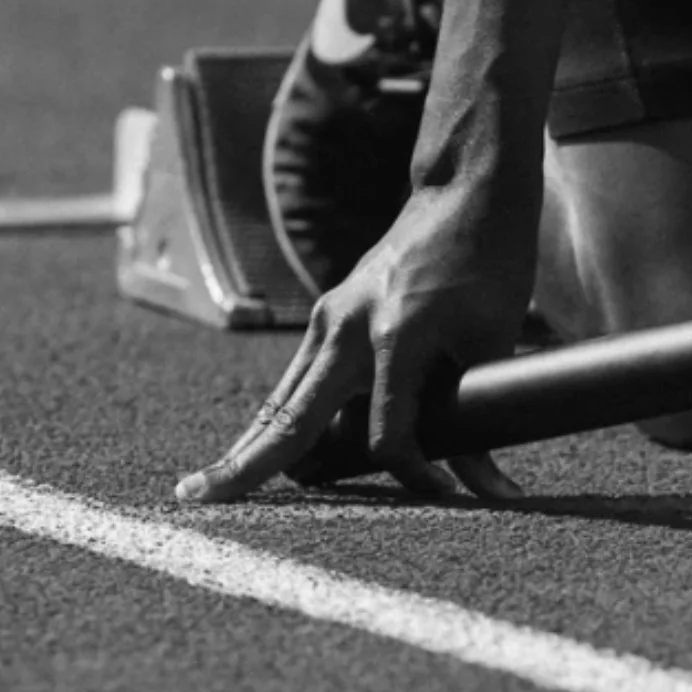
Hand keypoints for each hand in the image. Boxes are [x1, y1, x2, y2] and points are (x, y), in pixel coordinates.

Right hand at [174, 183, 540, 502]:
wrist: (465, 191)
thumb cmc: (490, 263)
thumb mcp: (494, 340)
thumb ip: (481, 411)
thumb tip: (488, 484)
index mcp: (395, 335)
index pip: (387, 435)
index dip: (416, 475)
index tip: (448, 494)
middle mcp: (348, 327)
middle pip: (292, 417)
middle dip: (249, 465)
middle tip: (196, 500)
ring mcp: (330, 318)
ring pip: (283, 399)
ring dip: (253, 444)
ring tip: (213, 486)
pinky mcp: (329, 314)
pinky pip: (297, 377)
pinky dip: (279, 416)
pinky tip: (257, 446)